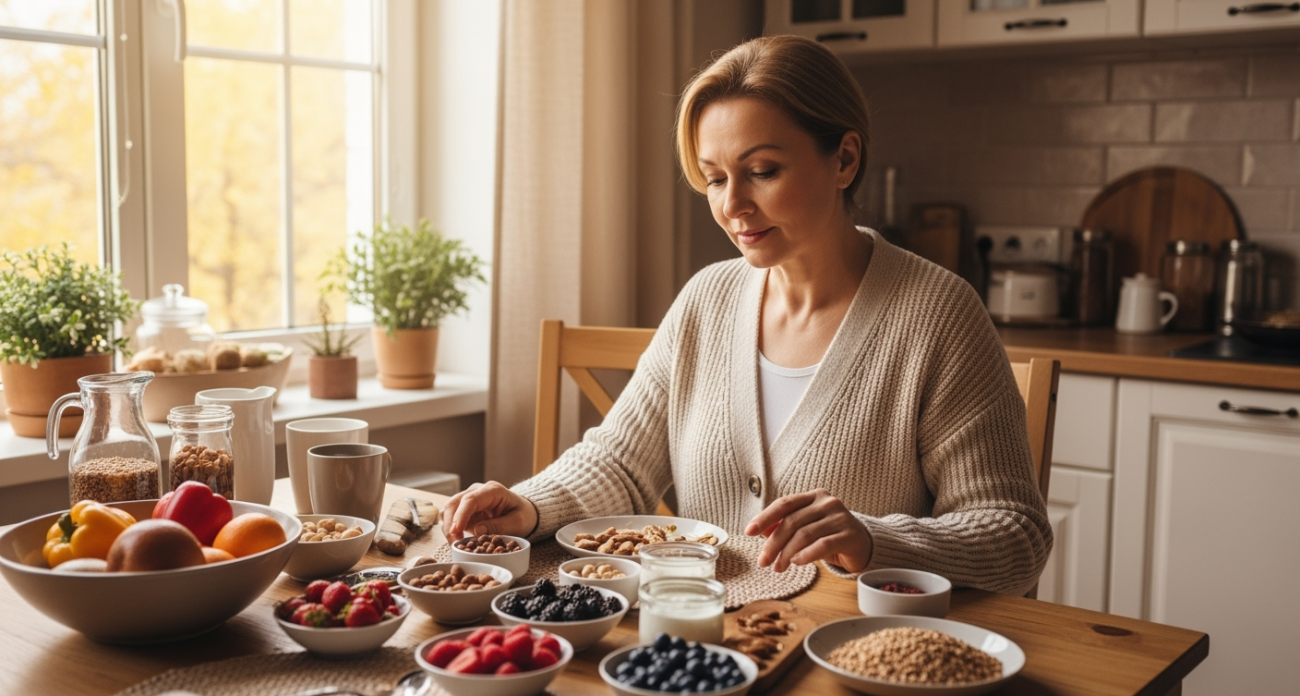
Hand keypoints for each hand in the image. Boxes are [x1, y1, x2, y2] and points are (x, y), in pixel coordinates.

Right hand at [440, 481, 538, 540]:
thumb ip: (499, 526)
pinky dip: (451, 529)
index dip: (461, 515)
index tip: (456, 531)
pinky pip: (452, 517)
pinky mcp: (465, 510)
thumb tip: (477, 531)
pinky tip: (457, 541)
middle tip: (454, 543)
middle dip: (450, 524)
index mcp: (492, 490)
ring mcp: (469, 499)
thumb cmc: (523, 515)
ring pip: (449, 509)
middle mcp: (477, 491)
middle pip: (455, 503)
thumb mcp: (517, 522)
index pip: (470, 500)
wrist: (524, 513)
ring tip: (455, 544)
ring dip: (448, 527)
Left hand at [743, 489, 872, 572]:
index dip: (764, 517)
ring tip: (778, 567)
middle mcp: (827, 502)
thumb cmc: (829, 535)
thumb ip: (784, 526)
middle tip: (763, 561)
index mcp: (813, 496)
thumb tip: (759, 531)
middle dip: (773, 543)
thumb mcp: (805, 528)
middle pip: (792, 521)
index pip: (784, 504)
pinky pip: (823, 544)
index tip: (748, 531)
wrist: (863, 544)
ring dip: (787, 553)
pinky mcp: (849, 535)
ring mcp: (840, 517)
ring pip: (805, 534)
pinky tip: (797, 562)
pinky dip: (806, 555)